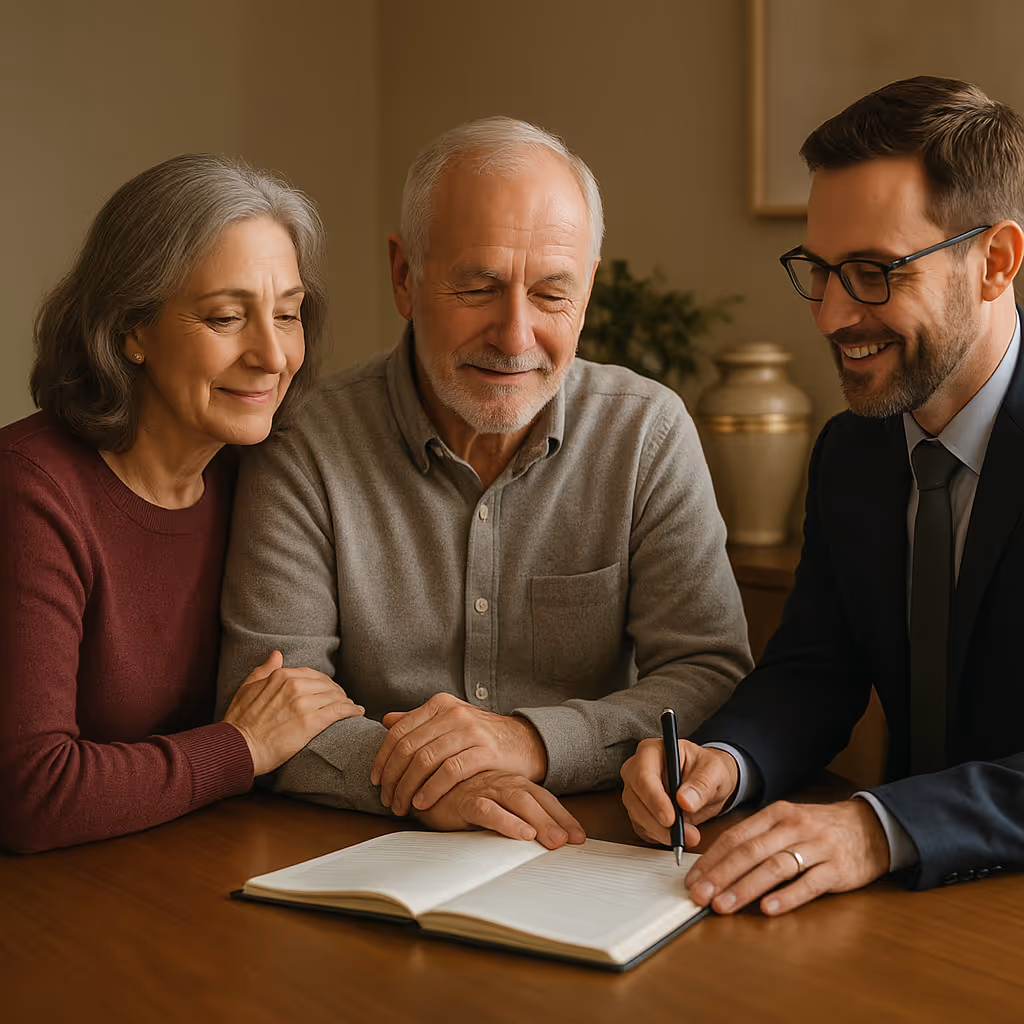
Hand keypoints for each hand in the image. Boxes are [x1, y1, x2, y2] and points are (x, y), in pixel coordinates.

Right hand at [223, 651, 363, 774]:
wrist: (238, 748)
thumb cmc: (239, 722)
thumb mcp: (247, 688)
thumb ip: (264, 670)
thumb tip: (277, 654)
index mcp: (281, 676)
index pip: (312, 674)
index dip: (324, 683)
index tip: (329, 690)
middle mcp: (294, 685)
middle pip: (326, 684)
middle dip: (337, 692)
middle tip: (343, 699)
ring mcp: (303, 703)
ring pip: (335, 696)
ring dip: (346, 701)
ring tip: (351, 707)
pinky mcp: (311, 721)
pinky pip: (339, 710)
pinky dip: (352, 710)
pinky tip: (357, 712)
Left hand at [369, 693, 547, 815]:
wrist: (525, 742)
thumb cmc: (482, 736)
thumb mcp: (451, 721)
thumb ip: (419, 721)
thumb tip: (387, 721)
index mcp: (440, 704)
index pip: (399, 731)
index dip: (382, 758)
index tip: (375, 780)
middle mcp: (453, 713)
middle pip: (408, 748)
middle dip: (392, 778)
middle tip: (387, 800)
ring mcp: (470, 731)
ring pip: (425, 760)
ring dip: (408, 788)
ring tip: (402, 806)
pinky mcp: (485, 751)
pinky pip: (449, 772)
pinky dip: (431, 790)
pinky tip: (423, 803)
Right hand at [413, 770, 585, 849]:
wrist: (426, 786)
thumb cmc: (464, 796)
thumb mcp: (494, 805)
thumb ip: (515, 815)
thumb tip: (546, 839)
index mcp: (512, 783)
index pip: (545, 799)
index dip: (564, 816)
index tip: (580, 837)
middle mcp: (502, 783)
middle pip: (536, 800)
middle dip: (557, 821)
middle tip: (572, 841)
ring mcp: (484, 789)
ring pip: (517, 803)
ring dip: (539, 821)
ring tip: (554, 841)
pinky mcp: (465, 800)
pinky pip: (488, 810)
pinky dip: (506, 821)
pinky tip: (522, 834)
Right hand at [621, 738, 738, 847]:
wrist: (709, 781)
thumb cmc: (708, 770)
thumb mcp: (714, 772)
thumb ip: (701, 784)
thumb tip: (685, 801)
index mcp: (651, 750)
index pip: (643, 776)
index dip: (655, 800)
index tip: (671, 819)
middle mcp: (636, 769)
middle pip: (635, 799)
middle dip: (659, 822)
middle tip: (688, 834)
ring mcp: (635, 790)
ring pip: (637, 816)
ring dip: (662, 832)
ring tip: (690, 835)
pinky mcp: (638, 810)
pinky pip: (642, 827)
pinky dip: (659, 836)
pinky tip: (677, 835)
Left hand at [684, 798, 889, 915]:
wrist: (870, 827)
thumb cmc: (819, 829)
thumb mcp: (787, 823)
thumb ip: (757, 839)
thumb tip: (717, 864)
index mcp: (776, 815)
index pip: (736, 837)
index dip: (711, 859)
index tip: (692, 879)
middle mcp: (793, 827)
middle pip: (750, 852)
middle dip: (720, 875)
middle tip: (699, 895)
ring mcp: (816, 847)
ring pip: (774, 867)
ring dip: (745, 888)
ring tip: (723, 906)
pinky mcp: (837, 869)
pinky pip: (808, 884)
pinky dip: (786, 897)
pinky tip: (767, 909)